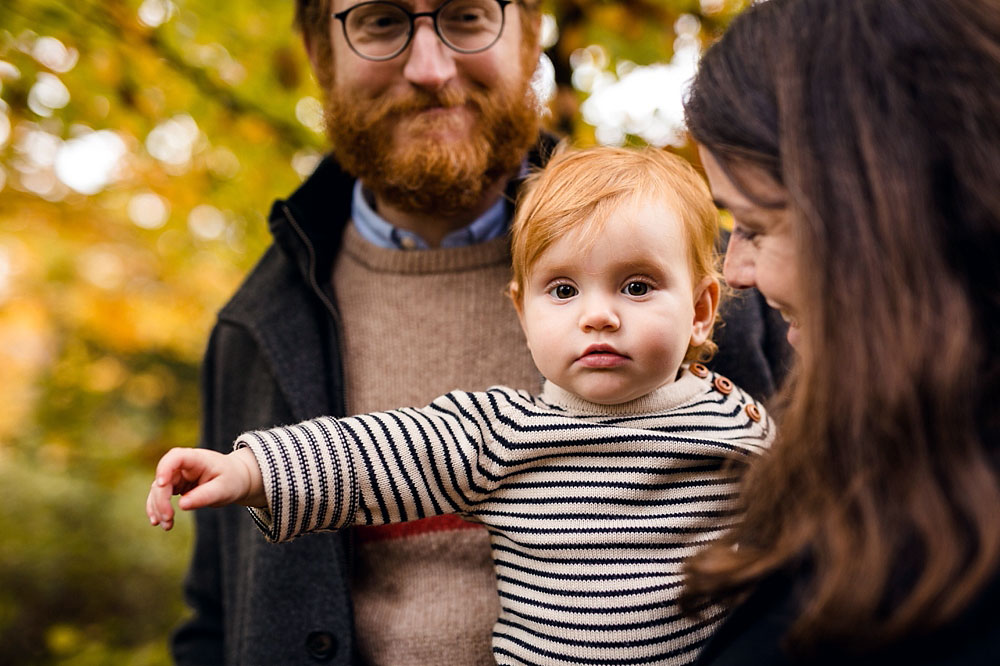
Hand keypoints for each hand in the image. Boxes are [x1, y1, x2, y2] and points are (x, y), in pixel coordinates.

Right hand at [146, 447, 264, 530]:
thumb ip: (205, 496)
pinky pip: (161, 496)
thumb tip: (182, 505)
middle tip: (168, 519)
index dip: (165, 468)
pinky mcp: (175, 485)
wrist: (236, 479)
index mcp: (197, 459)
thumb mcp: (224, 489)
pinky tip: (157, 521)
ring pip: (158, 489)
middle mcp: (184, 465)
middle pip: (163, 478)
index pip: (176, 457)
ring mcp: (177, 475)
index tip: (162, 484)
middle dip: (161, 500)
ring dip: (158, 507)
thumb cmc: (232, 480)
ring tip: (166, 526)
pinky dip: (157, 508)